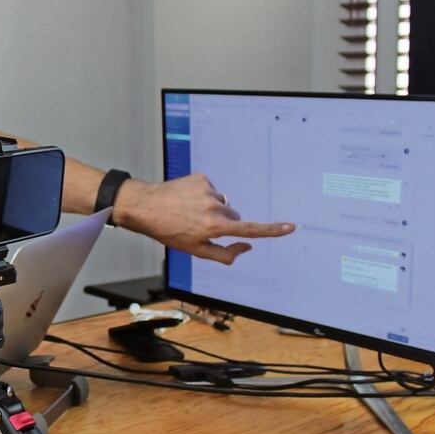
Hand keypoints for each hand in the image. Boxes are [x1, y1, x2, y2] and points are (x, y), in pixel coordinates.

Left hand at [113, 174, 294, 263]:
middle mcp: (214, 208)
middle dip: (224, 222)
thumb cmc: (168, 232)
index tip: (290, 227)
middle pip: (234, 216)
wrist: (144, 206)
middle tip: (199, 225)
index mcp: (214, 227)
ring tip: (188, 211)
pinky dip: (203, 196)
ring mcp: (208, 191)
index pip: (249, 230)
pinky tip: (185, 199)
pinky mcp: (201, 178)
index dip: (271, 230)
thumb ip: (224, 254)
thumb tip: (247, 247)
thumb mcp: (194, 250)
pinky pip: (211, 190)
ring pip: (223, 203)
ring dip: (212, 209)